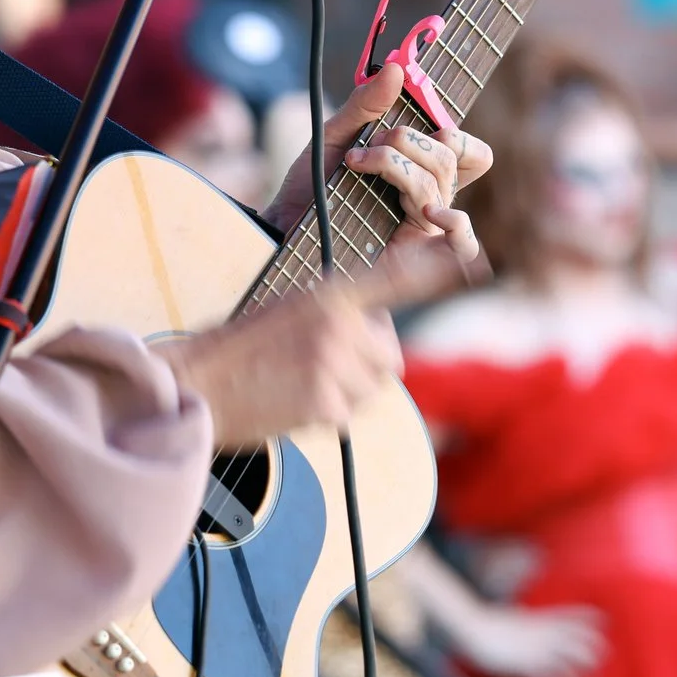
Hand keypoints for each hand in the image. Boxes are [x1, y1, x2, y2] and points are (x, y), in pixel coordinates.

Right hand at [159, 242, 467, 445]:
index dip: (439, 269)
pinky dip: (326, 414)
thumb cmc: (238, 348)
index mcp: (329, 293)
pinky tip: (291, 402)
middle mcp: (340, 325)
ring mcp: (336, 365)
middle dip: (367, 365)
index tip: (478, 262)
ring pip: (371, 388)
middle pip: (389, 356)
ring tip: (299, 383)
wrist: (198, 383)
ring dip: (346, 391)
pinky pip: (349, 414)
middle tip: (322, 366)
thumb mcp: (290, 310)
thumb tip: (381, 342)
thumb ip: (337, 317)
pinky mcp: (329, 404)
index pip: (396, 278)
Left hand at [265, 63, 492, 260]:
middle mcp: (427, 193)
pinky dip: (455, 224)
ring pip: (439, 183)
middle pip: (449, 157)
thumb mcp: (335, 136)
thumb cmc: (311, 185)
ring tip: (358, 164)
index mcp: (417, 165)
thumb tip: (398, 70)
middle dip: (408, 139)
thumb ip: (366, 105)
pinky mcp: (417, 251)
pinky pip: (462, 242)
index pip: (466, 150)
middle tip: (371, 142)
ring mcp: (423, 223)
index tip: (420, 113)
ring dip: (396, 164)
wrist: (283, 227)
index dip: (454, 132)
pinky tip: (426, 212)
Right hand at [448, 601, 606, 676]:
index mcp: (539, 619)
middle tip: (602, 655)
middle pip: (576, 638)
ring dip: (580, 668)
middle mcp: (542, 634)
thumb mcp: (511, 618)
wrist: (475, 629)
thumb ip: (522, 618)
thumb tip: (524, 615)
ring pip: (567, 658)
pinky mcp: (527, 665)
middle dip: (591, 646)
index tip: (604, 619)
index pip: (569, 616)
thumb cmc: (489, 622)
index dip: (587, 617)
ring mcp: (536, 649)